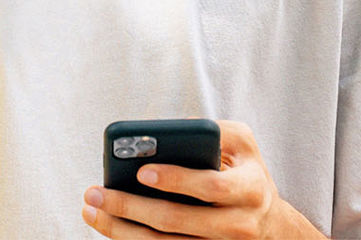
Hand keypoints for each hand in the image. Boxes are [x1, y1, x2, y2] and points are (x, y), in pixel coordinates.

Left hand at [80, 120, 325, 238]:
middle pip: (177, 220)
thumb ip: (211, 130)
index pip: (211, 186)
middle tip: (95, 193)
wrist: (270, 222)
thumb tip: (162, 133)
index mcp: (250, 188)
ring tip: (90, 211)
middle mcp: (239, 224)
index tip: (141, 172)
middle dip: (130, 207)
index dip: (177, 179)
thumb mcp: (241, 143)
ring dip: (122, 230)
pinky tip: (109, 227)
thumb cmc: (244, 170)